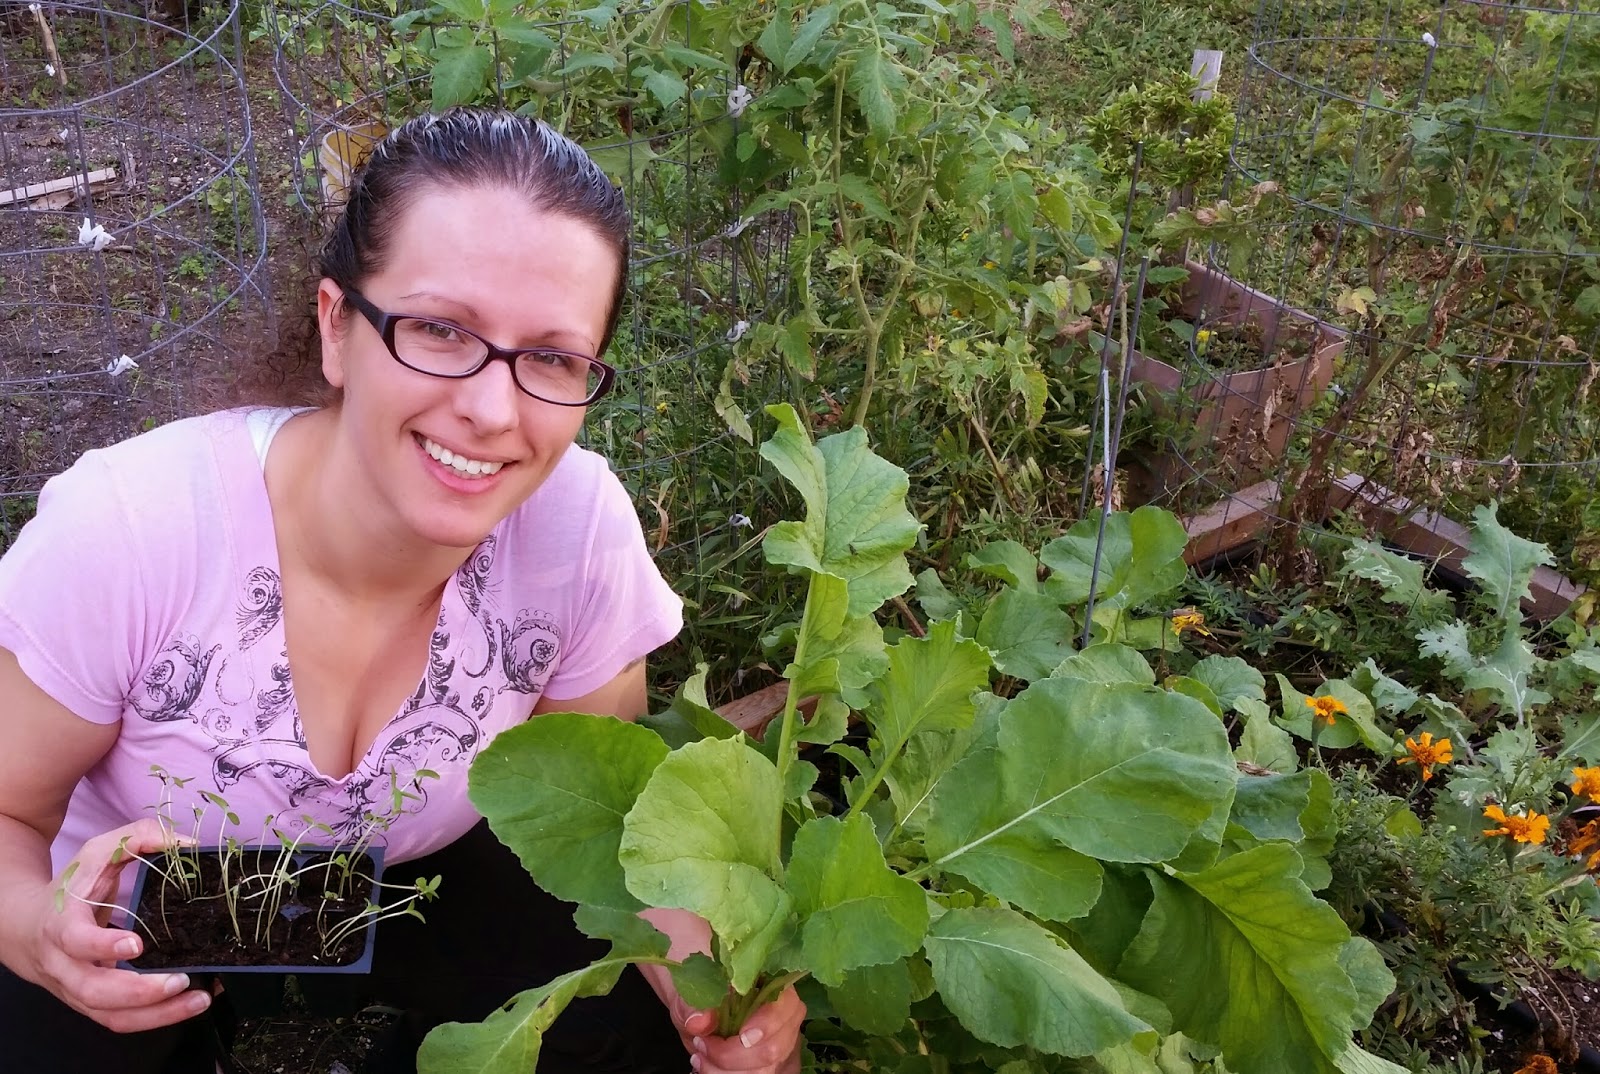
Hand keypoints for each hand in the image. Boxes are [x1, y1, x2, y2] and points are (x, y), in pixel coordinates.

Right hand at [16, 818, 211, 1031]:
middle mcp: (65, 966)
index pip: (74, 941)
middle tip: (180, 980)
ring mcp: (78, 990)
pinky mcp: (94, 1004)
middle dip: (138, 992)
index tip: (136, 944)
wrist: (28, 926)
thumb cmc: (72, 887)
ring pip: (110, 1016)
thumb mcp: (99, 853)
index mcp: (61, 926)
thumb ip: (140, 837)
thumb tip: (188, 844)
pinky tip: (191, 1003)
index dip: (102, 946)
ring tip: (199, 999)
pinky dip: (157, 1018)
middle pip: (93, 991)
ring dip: (157, 1014)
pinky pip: (122, 1021)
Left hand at [671, 987, 805, 1073]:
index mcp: (772, 981)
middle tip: (702, 1045)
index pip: (787, 1003)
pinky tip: (708, 1066)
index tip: (742, 1036)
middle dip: (733, 1055)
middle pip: (775, 1046)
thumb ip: (692, 1003)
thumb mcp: (688, 992)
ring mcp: (780, 1040)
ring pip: (766, 1070)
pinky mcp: (770, 1062)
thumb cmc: (698, 992)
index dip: (769, 1022)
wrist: (694, 1010)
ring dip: (728, 1071)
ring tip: (700, 1057)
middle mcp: (783, 1013)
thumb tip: (701, 1021)